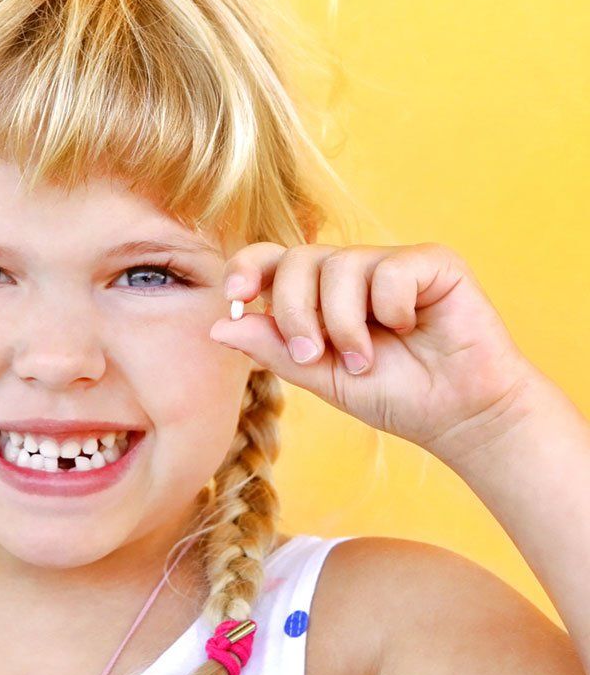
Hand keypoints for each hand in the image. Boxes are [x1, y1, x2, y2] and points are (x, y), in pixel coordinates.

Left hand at [209, 242, 537, 460]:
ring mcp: (389, 262)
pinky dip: (392, 309)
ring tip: (366, 359)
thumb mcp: (320, 376)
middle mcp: (349, 270)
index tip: (237, 297)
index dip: (247, 268)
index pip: (271, 259)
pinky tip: (411, 328)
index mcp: (317, 293)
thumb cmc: (391, 394)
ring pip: (339, 265)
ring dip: (345, 324)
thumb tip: (218, 326)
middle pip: (298, 259)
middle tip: (314, 354)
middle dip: (295, 311)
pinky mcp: (432, 263)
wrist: (457, 415)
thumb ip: (273, 349)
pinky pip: (389, 271)